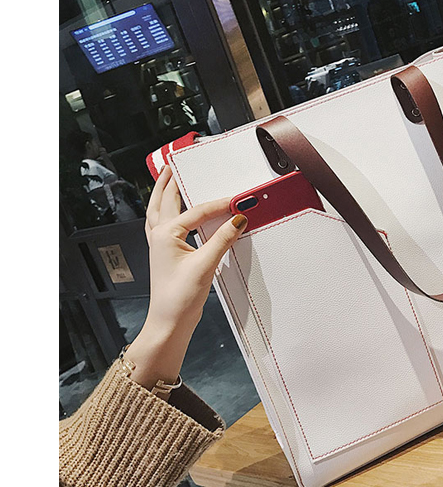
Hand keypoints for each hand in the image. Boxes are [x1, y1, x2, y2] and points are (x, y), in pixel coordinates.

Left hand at [125, 165, 247, 392]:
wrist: (168, 323)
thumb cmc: (180, 298)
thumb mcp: (205, 266)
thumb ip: (222, 239)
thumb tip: (239, 218)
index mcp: (165, 234)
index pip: (197, 211)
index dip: (219, 204)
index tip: (239, 200)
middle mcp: (159, 235)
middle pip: (164, 200)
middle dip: (170, 180)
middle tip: (176, 162)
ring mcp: (159, 245)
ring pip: (158, 210)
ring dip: (163, 193)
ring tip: (169, 178)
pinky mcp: (164, 255)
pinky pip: (161, 225)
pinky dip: (166, 212)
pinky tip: (173, 213)